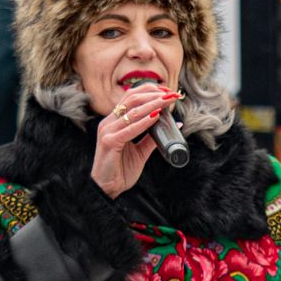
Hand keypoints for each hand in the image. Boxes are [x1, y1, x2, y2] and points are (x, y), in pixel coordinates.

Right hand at [91, 84, 180, 198]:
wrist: (107, 189)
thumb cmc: (121, 170)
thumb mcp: (140, 151)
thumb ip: (152, 138)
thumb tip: (173, 125)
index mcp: (114, 122)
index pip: (131, 97)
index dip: (150, 91)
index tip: (169, 92)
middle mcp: (109, 122)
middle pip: (132, 99)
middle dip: (155, 95)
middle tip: (173, 95)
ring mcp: (107, 131)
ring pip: (132, 111)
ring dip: (153, 104)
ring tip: (168, 101)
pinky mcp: (109, 142)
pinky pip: (129, 129)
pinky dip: (144, 122)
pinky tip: (156, 117)